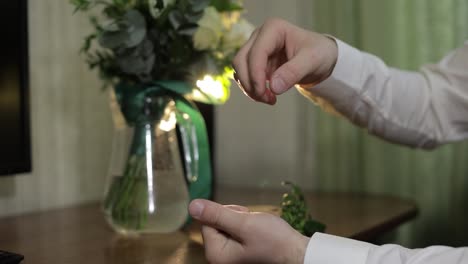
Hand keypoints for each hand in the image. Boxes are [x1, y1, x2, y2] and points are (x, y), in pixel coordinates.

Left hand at [189, 199, 309, 263]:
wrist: (299, 254)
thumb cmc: (275, 242)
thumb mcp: (244, 223)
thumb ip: (217, 214)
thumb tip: (192, 206)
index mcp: (216, 255)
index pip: (207, 222)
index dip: (225, 214)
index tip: (243, 221)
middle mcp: (220, 260)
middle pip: (217, 225)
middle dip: (234, 219)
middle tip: (253, 226)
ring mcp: (231, 259)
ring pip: (228, 228)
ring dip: (243, 223)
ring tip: (259, 231)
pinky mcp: (241, 256)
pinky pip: (237, 236)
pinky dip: (248, 231)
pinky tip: (260, 235)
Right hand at [232, 18, 337, 104]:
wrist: (321, 58)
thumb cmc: (318, 54)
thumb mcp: (311, 62)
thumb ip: (293, 72)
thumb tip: (273, 87)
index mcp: (273, 29)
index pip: (256, 53)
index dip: (256, 75)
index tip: (265, 93)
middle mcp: (259, 36)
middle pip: (241, 61)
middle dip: (250, 83)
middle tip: (267, 99)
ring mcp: (255, 48)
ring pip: (240, 70)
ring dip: (249, 87)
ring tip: (269, 99)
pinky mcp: (255, 62)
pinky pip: (245, 76)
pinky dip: (252, 89)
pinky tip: (267, 96)